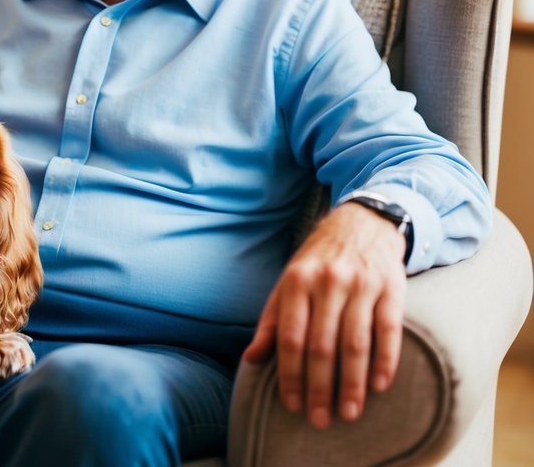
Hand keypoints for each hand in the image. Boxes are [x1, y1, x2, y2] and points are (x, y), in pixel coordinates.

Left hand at [242, 202, 406, 428]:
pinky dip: (385, 361)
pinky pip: (388, 330)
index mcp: (296, 282)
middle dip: (320, 387)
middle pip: (322, 345)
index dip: (290, 375)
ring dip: (352, 383)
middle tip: (321, 420)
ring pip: (355, 343)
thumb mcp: (288, 283)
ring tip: (349, 412)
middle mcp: (327, 282)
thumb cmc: (318, 261)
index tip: (292, 405)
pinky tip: (379, 386)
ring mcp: (361, 284)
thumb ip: (272, 322)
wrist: (362, 223)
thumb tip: (251, 359)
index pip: (290, 338)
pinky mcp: (392, 287)